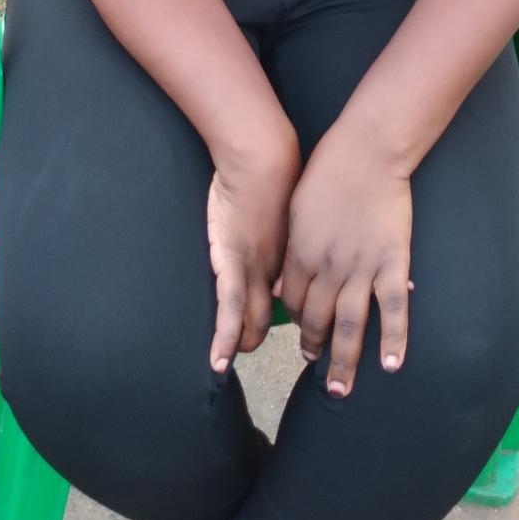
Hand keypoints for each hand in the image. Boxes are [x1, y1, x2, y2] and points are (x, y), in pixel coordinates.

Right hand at [207, 129, 301, 373]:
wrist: (261, 156)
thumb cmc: (278, 173)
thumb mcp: (295, 210)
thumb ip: (293, 235)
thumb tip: (298, 248)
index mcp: (291, 259)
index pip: (292, 301)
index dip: (291, 319)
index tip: (291, 332)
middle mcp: (275, 270)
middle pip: (273, 315)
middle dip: (263, 335)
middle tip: (252, 348)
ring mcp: (253, 268)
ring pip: (251, 317)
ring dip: (242, 342)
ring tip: (232, 361)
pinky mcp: (230, 261)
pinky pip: (228, 308)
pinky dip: (225, 338)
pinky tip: (219, 362)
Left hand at [277, 122, 411, 398]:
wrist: (366, 152)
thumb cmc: (327, 171)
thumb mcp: (296, 208)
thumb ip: (292, 248)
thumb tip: (286, 282)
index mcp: (301, 253)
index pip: (292, 301)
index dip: (293, 321)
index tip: (298, 332)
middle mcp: (328, 268)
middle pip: (317, 319)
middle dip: (313, 347)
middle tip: (314, 365)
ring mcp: (361, 268)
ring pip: (350, 326)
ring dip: (343, 361)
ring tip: (339, 391)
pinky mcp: (392, 263)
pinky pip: (393, 309)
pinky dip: (394, 339)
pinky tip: (392, 365)